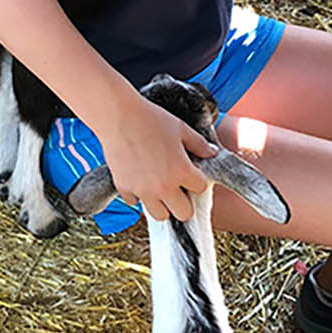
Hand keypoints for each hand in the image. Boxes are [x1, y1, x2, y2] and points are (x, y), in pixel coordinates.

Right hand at [97, 94, 219, 221]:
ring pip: (160, 215)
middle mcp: (163, 186)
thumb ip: (199, 145)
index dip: (198, 181)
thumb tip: (213, 153)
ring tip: (160, 187)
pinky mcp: (124, 188)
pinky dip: (139, 195)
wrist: (118, 116)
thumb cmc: (151, 120)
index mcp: (181, 171)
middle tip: (179, 187)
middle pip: (184, 213)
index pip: (201, 189)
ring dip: (163, 204)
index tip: (192, 173)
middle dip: (185, 202)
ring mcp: (143, 190)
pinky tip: (140, 180)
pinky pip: (135, 202)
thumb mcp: (182, 129)